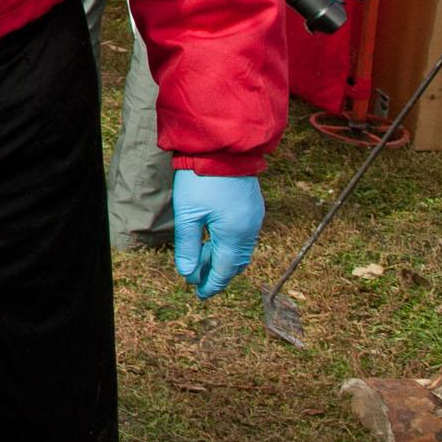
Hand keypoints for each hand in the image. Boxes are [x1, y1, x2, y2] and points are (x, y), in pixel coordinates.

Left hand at [172, 171, 263, 298]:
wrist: (220, 147)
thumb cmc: (200, 181)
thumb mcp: (188, 215)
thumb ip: (188, 246)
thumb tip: (187, 273)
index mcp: (236, 235)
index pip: (225, 270)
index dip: (212, 284)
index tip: (199, 294)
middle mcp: (250, 229)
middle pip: (234, 262)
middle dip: (216, 273)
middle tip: (198, 281)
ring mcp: (253, 216)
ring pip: (239, 248)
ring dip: (221, 258)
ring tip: (201, 263)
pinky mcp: (251, 205)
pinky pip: (242, 234)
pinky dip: (228, 244)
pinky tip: (213, 242)